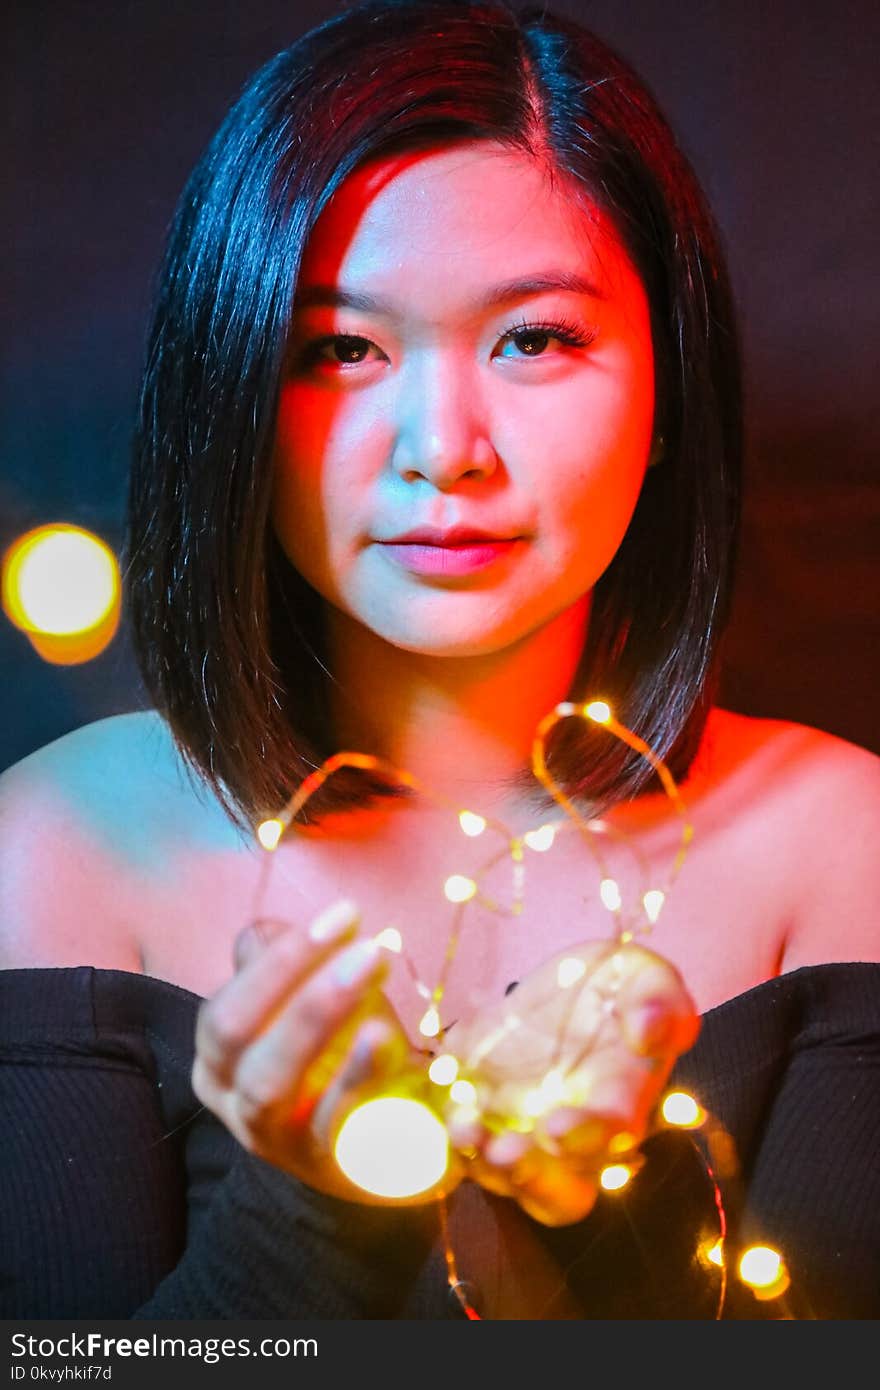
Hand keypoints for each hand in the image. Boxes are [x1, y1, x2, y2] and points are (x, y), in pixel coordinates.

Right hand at [191, 899, 421, 1202]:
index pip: (227, 1004)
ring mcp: (281, 1141)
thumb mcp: (301, 1009)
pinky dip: (360, 1079)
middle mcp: (235, 1102)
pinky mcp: (333, 1167)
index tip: (345, 914)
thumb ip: (279, 967)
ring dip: (318, 1017)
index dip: (280, 957)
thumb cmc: (332, 1064)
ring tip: (374, 967)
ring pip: (270, 1085)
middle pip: (234, 1038)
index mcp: (219, 1061)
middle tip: (363, 943)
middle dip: (288, 975)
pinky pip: (338, 1126)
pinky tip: (385, 1037)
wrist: (373, 1159)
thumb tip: (265, 933)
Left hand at [443, 940, 699, 1225]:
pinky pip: (461, 1147)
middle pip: (561, 1191)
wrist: (567, 985)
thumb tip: (648, 1033)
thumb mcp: (646, 976)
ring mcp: (522, 1132)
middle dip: (532, 1180)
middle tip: (505, 1153)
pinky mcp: (478, 1114)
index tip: (556, 1128)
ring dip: (484, 1165)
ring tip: (464, 1131)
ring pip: (509, 1181)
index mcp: (620, 1102)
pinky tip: (441, 1113)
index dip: (587, 1138)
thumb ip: (660, 1002)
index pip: (611, 1135)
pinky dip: (448, 1139)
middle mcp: (573, 1135)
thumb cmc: (618, 986)